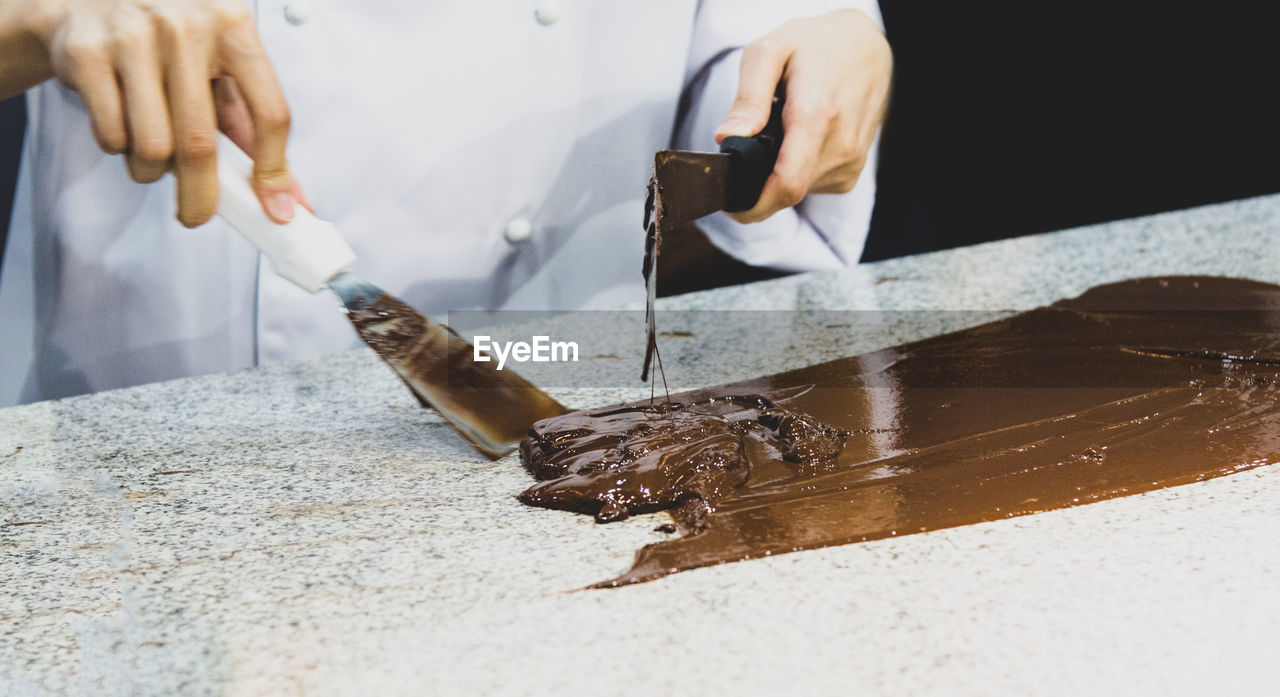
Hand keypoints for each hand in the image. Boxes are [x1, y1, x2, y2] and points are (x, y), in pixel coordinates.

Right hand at [10, 0, 303, 225]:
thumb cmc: (169, 41)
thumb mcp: (220, 66)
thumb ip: (251, 127)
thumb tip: (287, 198)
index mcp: (233, 26)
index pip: (270, 111)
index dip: (275, 170)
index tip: (275, 208)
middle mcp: (186, 28)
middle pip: (200, 142)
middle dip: (201, 197)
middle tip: (197, 216)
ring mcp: (134, 37)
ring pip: (152, 147)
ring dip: (151, 170)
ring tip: (152, 154)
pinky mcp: (88, 54)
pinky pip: (111, 135)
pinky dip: (118, 147)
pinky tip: (122, 124)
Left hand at [715, 9, 891, 223]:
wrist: (867, 46)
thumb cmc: (815, 45)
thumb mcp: (770, 51)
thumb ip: (748, 97)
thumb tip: (728, 138)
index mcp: (816, 116)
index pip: (785, 186)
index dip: (751, 204)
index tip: (730, 202)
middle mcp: (840, 145)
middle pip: (786, 192)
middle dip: (760, 178)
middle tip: (753, 140)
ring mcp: (850, 161)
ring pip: (798, 191)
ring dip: (779, 170)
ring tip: (784, 129)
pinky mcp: (852, 170)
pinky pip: (813, 184)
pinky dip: (798, 168)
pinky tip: (802, 138)